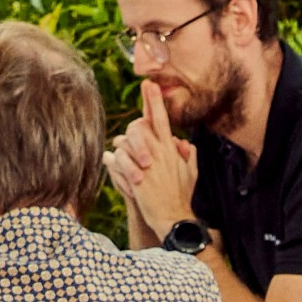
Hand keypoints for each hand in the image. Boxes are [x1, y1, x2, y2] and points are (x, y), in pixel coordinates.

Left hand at [102, 82, 199, 231]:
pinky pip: (118, 159)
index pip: (161, 118)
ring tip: (122, 157)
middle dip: (133, 125)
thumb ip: (189, 156)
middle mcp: (159, 153)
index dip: (154, 100)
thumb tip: (186, 144)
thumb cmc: (181, 198)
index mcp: (171, 150)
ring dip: (121, 148)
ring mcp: (148, 164)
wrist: (174, 218)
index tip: (148, 84)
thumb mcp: (191, 174)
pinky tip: (110, 163)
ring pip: (125, 142)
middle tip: (132, 131)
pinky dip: (113, 161)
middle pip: (140, 125)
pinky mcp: (138, 176)